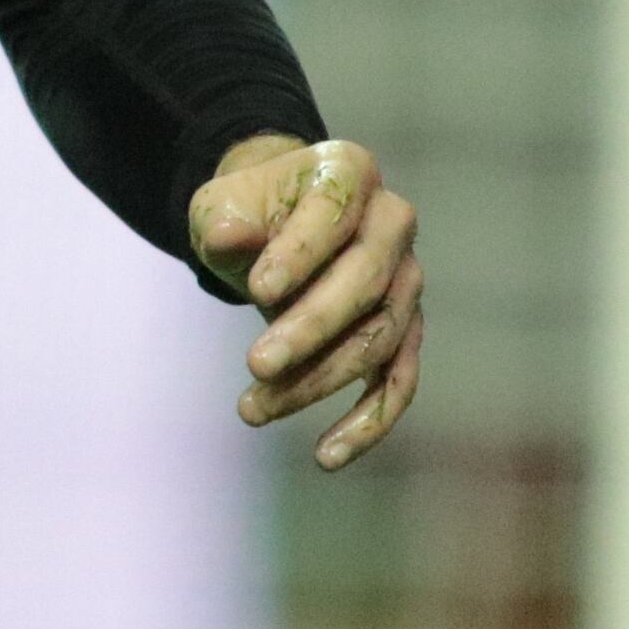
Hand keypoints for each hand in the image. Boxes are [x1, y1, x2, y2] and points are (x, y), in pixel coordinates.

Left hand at [189, 134, 423, 470]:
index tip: (256, 289)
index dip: (300, 255)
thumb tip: (222, 236)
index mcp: (351, 171)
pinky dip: (368, 424)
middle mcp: (394, 224)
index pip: (333, 217)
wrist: (274, 224)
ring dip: (318, 382)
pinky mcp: (404, 333)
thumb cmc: (248, 211)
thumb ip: (226, 221)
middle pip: (367, 283)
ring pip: (378, 340)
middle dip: (311, 329)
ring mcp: (407, 281)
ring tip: (251, 410)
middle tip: (255, 365)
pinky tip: (326, 457)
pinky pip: (398, 384)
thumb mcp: (223, 205)